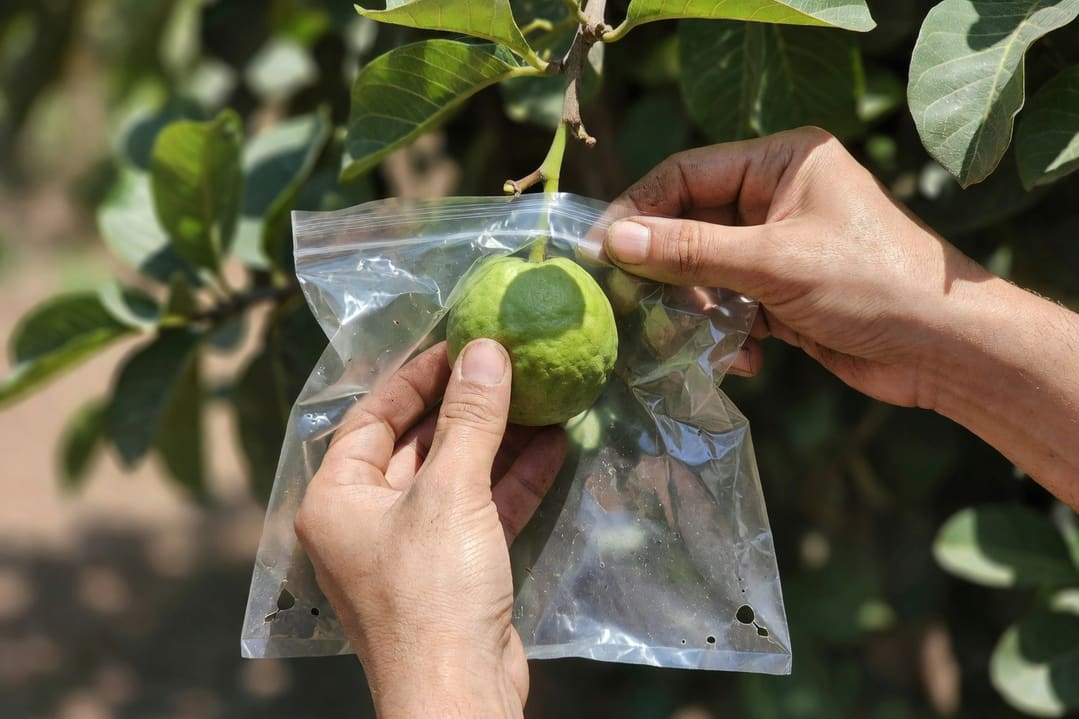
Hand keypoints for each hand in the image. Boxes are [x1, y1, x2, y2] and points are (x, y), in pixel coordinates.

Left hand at [294, 340, 565, 717]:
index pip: (371, 418)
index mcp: (336, 499)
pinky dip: (512, 480)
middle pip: (415, 444)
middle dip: (463, 407)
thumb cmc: (433, 591)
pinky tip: (552, 446)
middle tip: (505, 364)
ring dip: (496, 440)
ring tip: (539, 397)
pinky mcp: (451, 570)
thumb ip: (470, 420)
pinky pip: (479, 510)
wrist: (458, 695)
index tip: (459, 345)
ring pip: (453, 477)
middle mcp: (365, 520)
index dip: (415, 378)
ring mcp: (410, 547)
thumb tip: (486, 350)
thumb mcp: (450, 494)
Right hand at [601, 126, 988, 408]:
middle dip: (668, 272)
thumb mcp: (774, 262)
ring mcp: (778, 248)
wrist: (945, 350)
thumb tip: (613, 241)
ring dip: (698, 311)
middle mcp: (777, 198)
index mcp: (782, 163)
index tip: (600, 251)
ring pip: (704, 272)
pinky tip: (750, 360)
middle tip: (633, 306)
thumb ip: (690, 251)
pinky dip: (728, 334)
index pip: (687, 175)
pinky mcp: (782, 294)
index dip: (640, 211)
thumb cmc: (872, 284)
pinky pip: (729, 306)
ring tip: (703, 341)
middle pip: (690, 227)